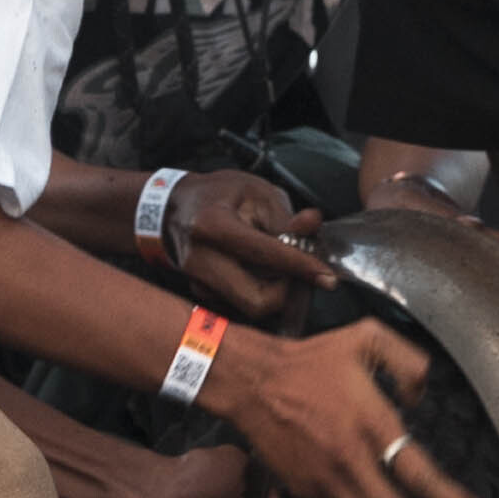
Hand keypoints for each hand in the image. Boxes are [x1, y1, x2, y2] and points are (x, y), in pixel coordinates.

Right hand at [155, 171, 332, 320]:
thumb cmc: (216, 195)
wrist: (171, 208)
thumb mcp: (255, 192)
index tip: (327, 277)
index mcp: (212, 226)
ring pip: (251, 305)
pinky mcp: (200, 293)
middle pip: (257, 300)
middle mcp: (200, 260)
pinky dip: (258, 289)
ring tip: (280, 263)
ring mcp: (197, 281)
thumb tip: (312, 226)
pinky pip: (240, 302)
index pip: (265, 255)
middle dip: (288, 291)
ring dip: (275, 290)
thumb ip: (285, 216)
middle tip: (302, 272)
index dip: (301, 267)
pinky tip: (258, 268)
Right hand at [204, 320, 482, 497]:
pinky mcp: (308, 494)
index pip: (414, 468)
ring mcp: (327, 482)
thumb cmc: (308, 361)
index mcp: (369, 421)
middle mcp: (350, 459)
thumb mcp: (365, 336)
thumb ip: (408, 361)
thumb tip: (423, 396)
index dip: (444, 497)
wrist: (250, 381)